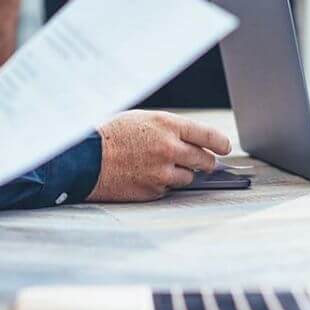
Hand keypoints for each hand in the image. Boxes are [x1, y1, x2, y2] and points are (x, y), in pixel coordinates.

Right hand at [89, 111, 231, 201]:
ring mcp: (163, 171)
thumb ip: (169, 129)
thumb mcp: (141, 120)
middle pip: (206, 160)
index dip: (221, 144)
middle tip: (199, 161)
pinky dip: (162, 184)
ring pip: (189, 177)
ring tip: (159, 166)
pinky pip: (169, 189)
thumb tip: (194, 141)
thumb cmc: (110, 136)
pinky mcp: (154, 190)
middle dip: (204, 162)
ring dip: (181, 174)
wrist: (85, 159)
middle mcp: (169, 148)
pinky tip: (144, 175)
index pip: (209, 136)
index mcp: (167, 125)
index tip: (224, 148)